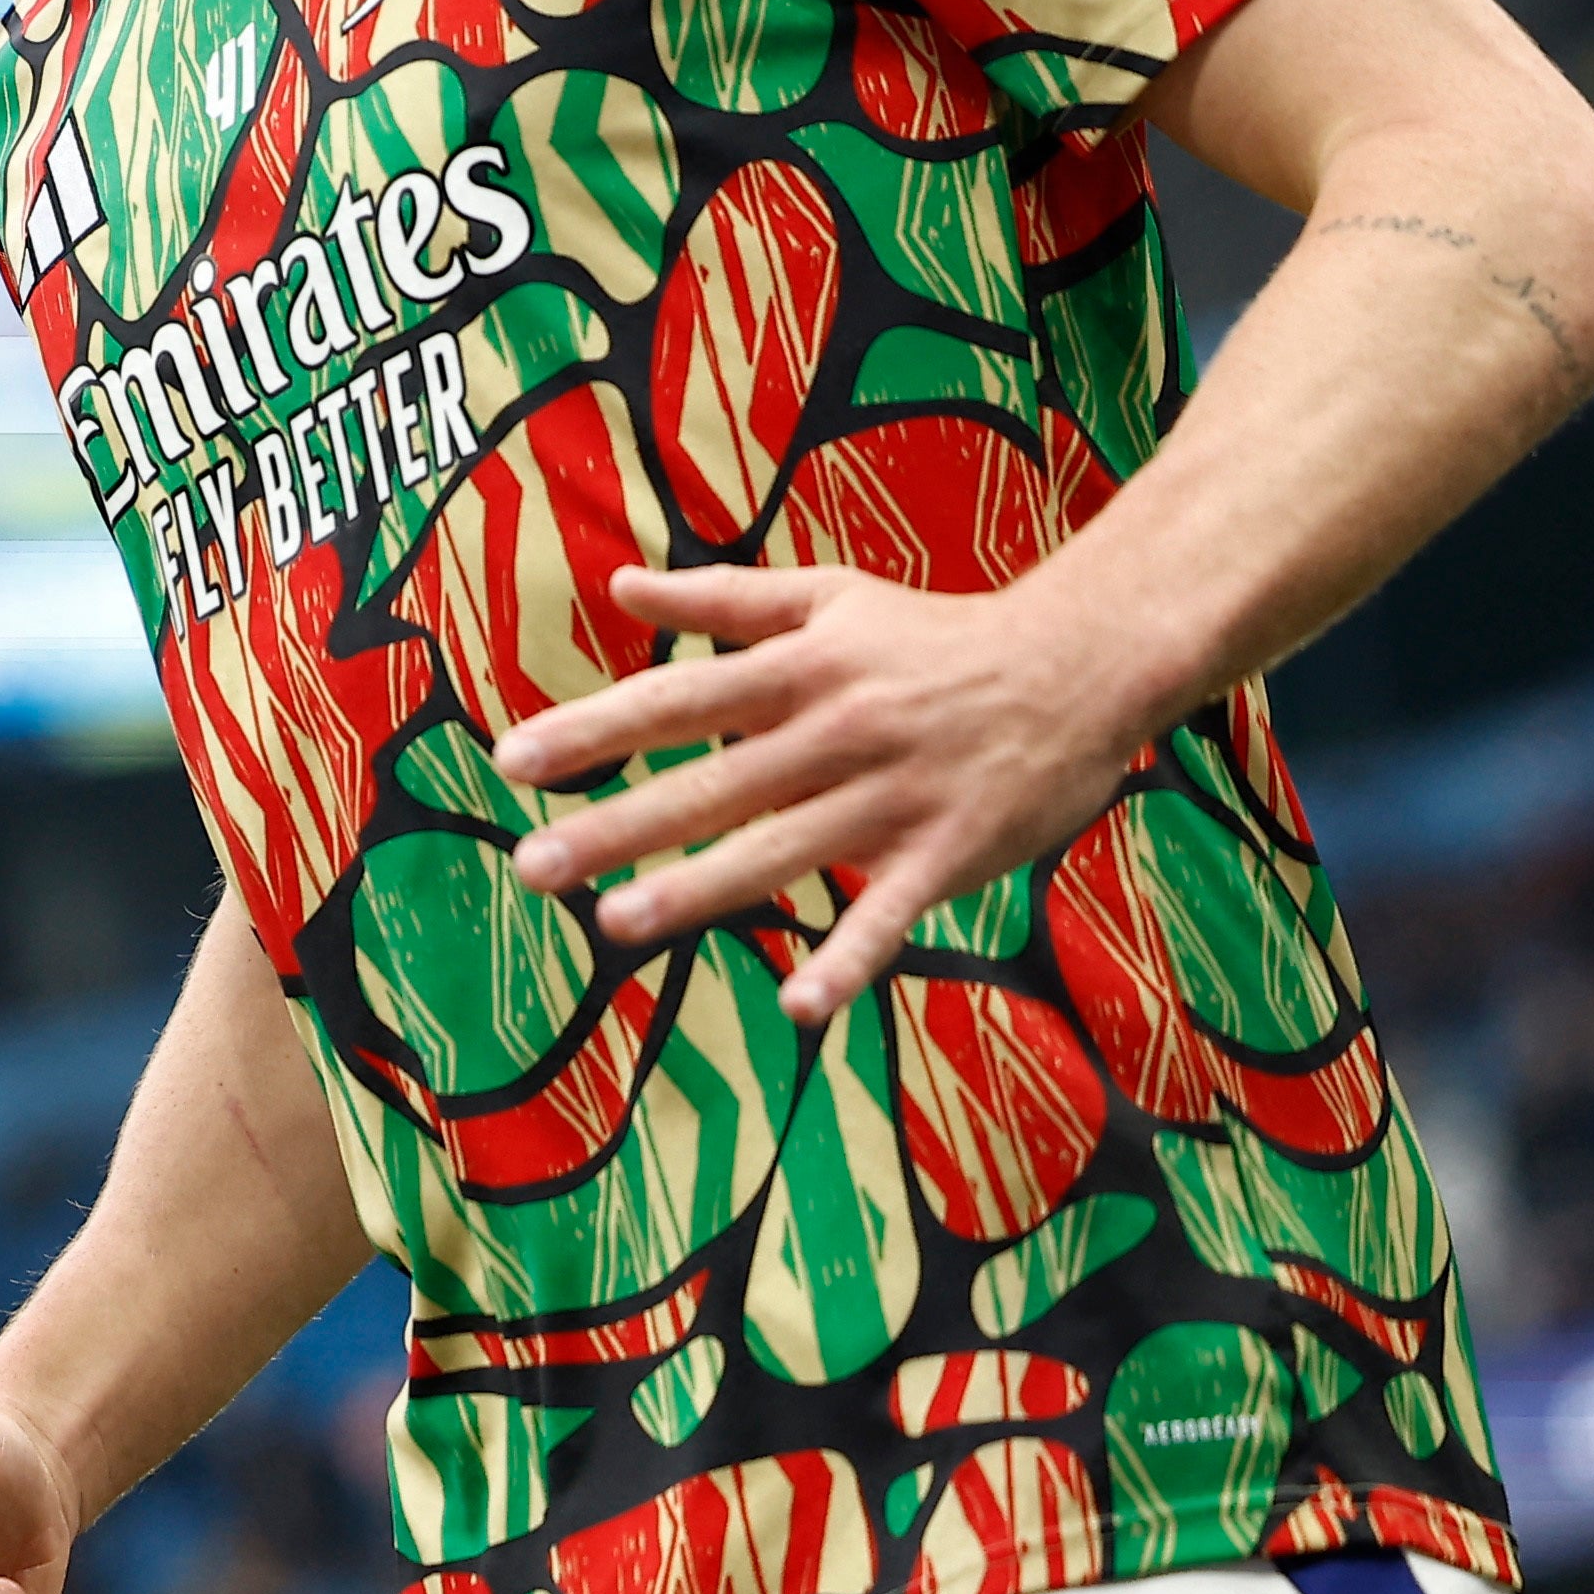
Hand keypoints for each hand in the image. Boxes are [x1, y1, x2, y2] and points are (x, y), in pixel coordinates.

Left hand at [491, 564, 1156, 1022]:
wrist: (1081, 665)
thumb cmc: (938, 634)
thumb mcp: (832, 598)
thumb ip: (724, 601)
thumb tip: (621, 587)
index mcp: (802, 668)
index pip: (679, 701)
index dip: (596, 731)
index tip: (512, 761)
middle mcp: (838, 731)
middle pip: (713, 783)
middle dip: (619, 825)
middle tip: (533, 864)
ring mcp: (892, 797)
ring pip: (782, 849)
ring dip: (700, 888)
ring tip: (617, 922)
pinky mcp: (947, 852)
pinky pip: (890, 915)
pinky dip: (850, 959)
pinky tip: (801, 1006)